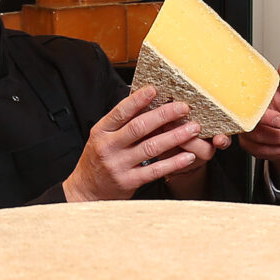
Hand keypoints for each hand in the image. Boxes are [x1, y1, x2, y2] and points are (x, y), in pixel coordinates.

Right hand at [64, 86, 204, 202]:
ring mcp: (118, 165)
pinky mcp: (129, 182)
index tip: (155, 89)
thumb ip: (122, 123)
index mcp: (101, 131)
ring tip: (193, 128)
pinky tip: (188, 156)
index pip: (121, 112)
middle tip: (184, 107)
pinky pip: (155, 170)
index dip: (138, 100)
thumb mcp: (103, 137)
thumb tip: (148, 102)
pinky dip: (173, 163)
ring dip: (175, 137)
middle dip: (164, 115)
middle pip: (139, 127)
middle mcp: (108, 147)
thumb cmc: (99, 159)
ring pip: (150, 148)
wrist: (87, 190)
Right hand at [242, 62, 279, 178]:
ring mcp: (245, 130)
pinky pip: (260, 152)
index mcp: (255, 97)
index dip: (267, 117)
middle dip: (279, 135)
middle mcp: (246, 113)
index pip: (252, 109)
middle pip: (254, 130)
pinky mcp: (248, 144)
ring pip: (258, 143)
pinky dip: (279, 151)